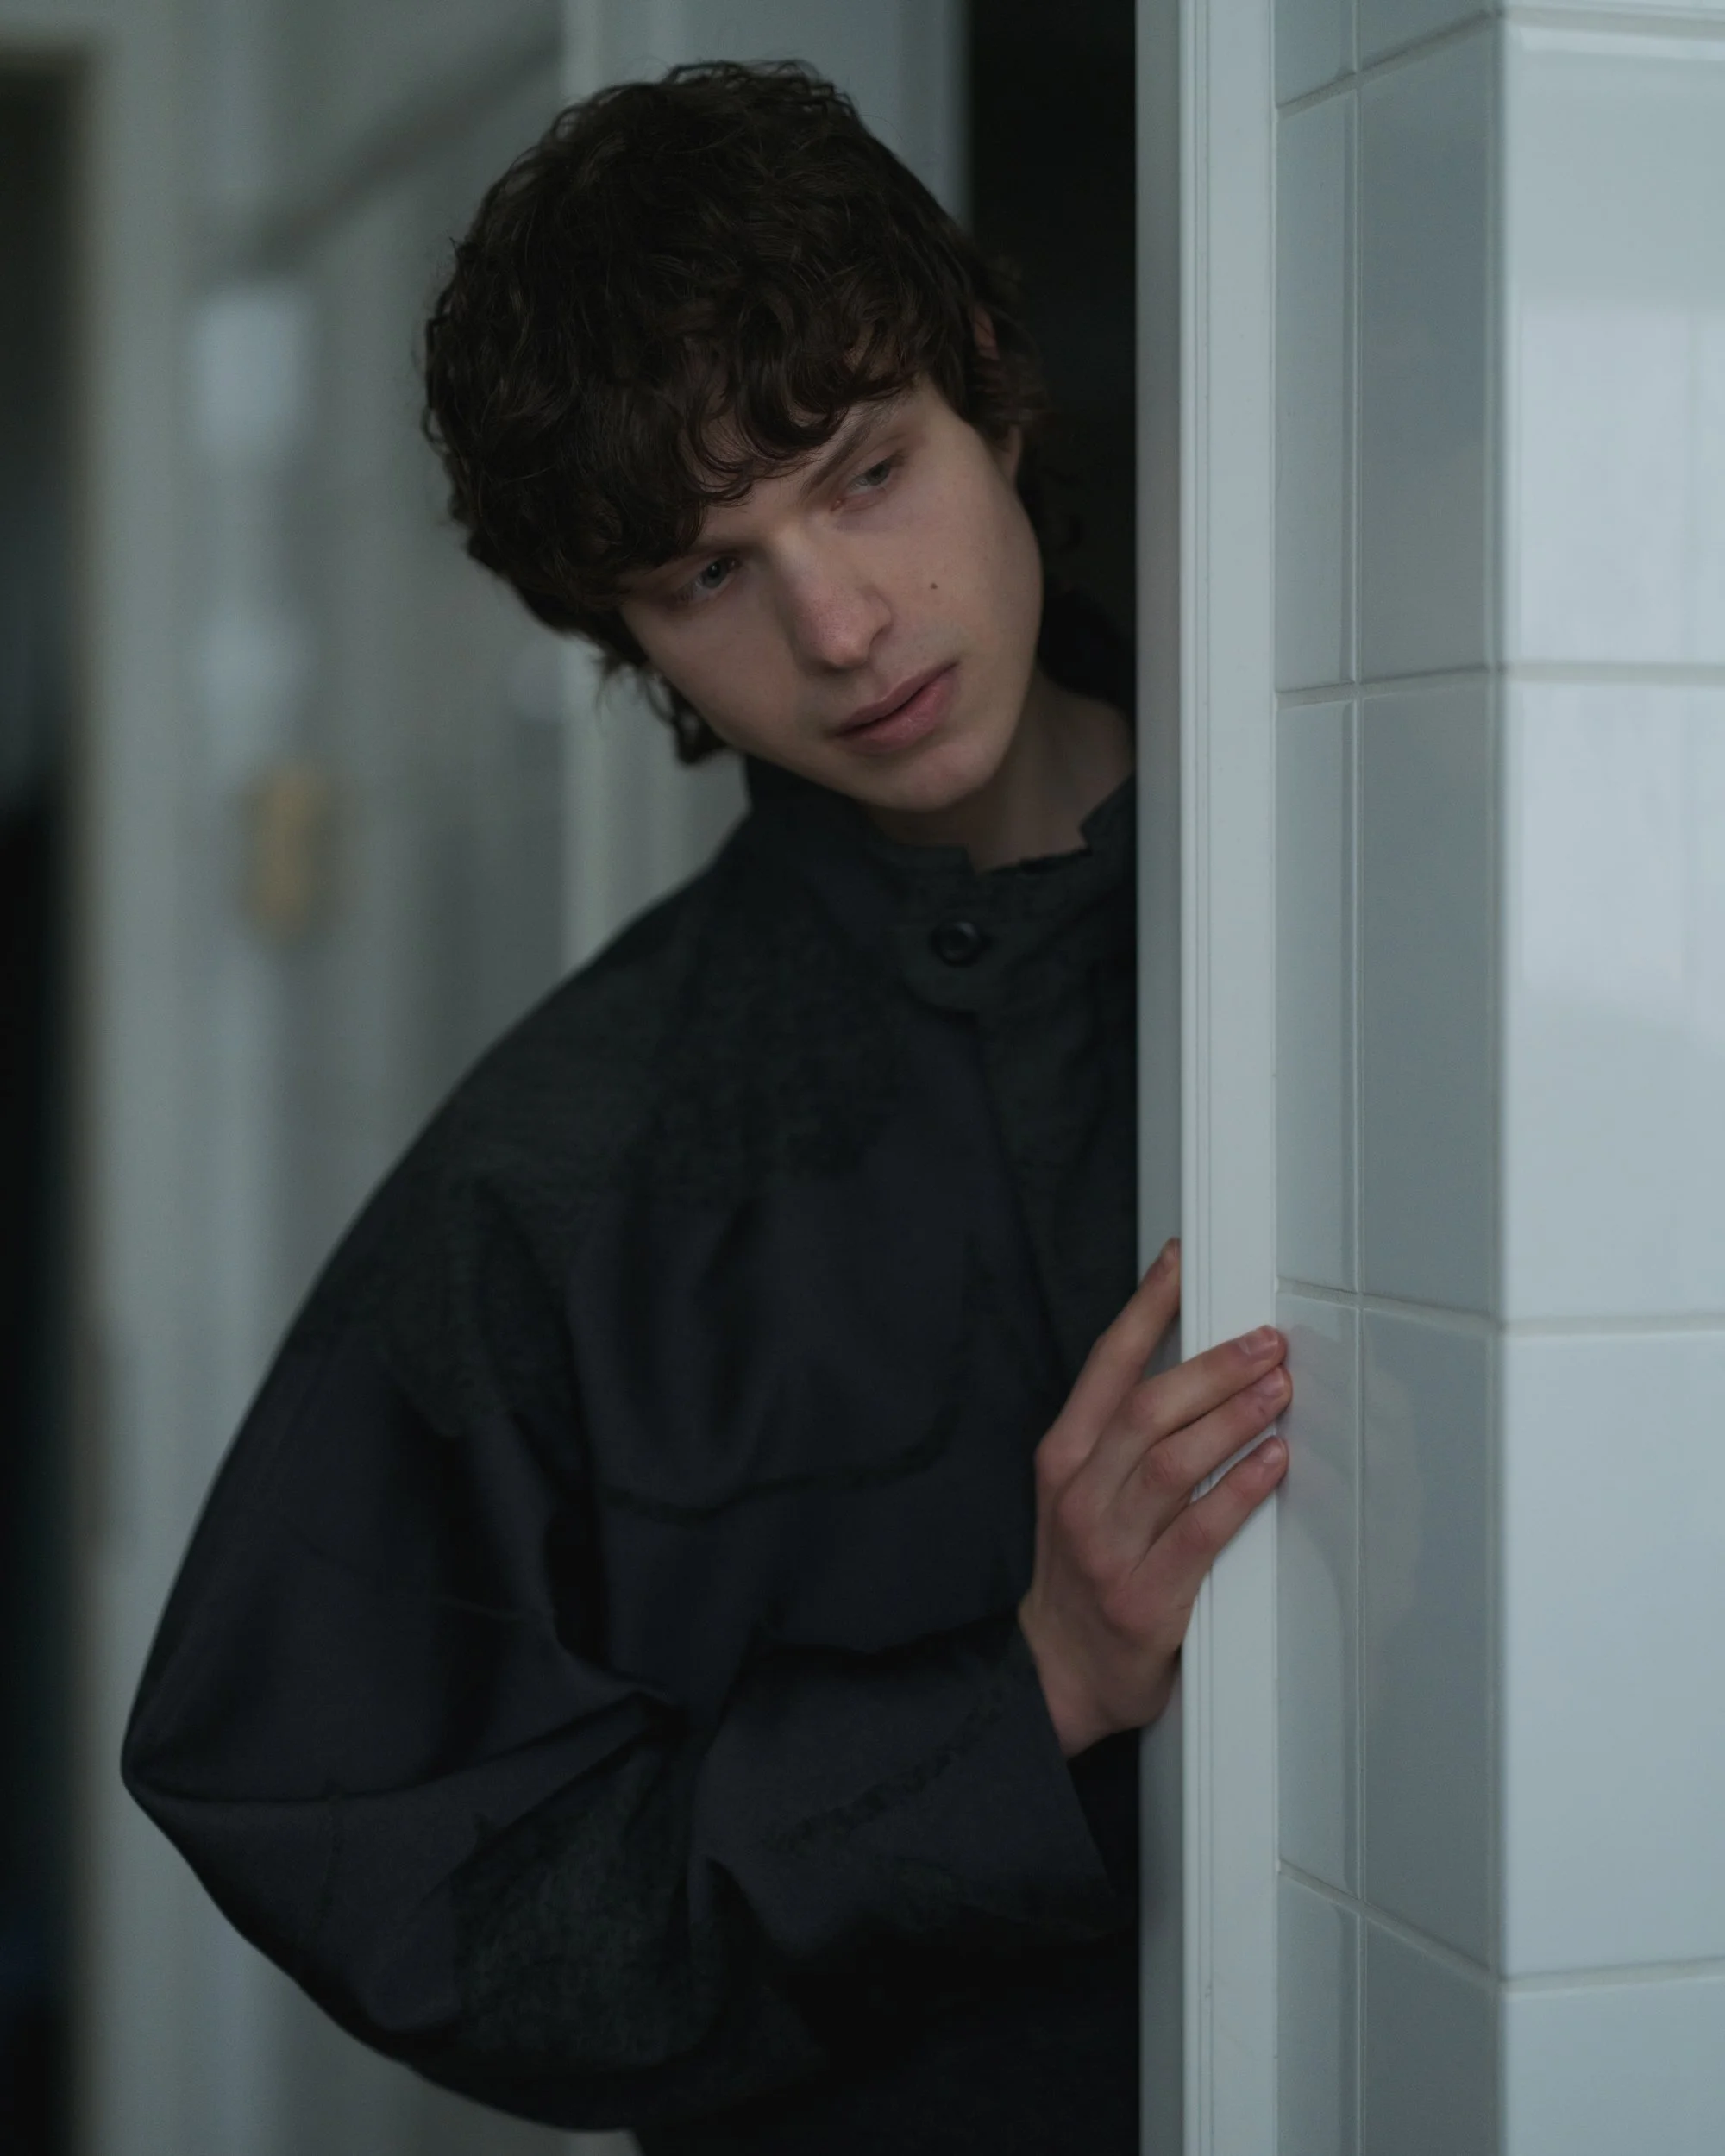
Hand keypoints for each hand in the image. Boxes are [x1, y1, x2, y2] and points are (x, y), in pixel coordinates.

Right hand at [1018, 1240, 1288, 1755]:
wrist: (1056, 1673)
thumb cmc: (1080, 1574)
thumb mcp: (1079, 1491)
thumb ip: (1123, 1436)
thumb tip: (1194, 1367)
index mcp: (1063, 1458)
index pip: (1107, 1366)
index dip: (1147, 1308)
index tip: (1183, 1263)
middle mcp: (1079, 1494)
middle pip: (1148, 1407)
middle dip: (1214, 1366)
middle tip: (1265, 1341)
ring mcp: (1108, 1547)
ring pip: (1174, 1461)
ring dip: (1234, 1417)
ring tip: (1279, 1389)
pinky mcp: (1144, 1598)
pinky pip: (1200, 1532)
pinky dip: (1241, 1490)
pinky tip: (1272, 1463)